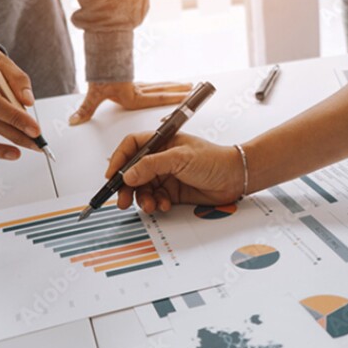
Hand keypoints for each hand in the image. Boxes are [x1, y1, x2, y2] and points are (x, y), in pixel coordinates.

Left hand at [69, 81, 192, 124]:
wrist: (98, 57)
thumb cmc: (99, 76)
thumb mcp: (94, 94)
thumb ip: (86, 109)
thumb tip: (75, 120)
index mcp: (132, 97)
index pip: (157, 98)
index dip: (173, 99)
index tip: (186, 97)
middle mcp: (137, 91)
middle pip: (163, 90)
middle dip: (178, 91)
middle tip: (193, 89)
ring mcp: (137, 86)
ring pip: (160, 86)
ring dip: (174, 86)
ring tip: (187, 85)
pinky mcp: (133, 82)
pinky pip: (152, 85)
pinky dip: (162, 85)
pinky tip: (166, 86)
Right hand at [106, 133, 243, 212]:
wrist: (235, 178)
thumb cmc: (214, 160)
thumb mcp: (180, 158)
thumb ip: (151, 166)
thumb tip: (128, 174)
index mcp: (162, 142)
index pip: (132, 146)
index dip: (119, 160)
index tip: (112, 176)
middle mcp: (161, 158)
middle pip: (133, 171)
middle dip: (126, 186)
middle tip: (123, 200)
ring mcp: (166, 175)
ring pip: (143, 188)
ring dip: (142, 198)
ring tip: (150, 205)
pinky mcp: (172, 191)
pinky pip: (155, 198)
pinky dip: (156, 203)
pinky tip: (165, 205)